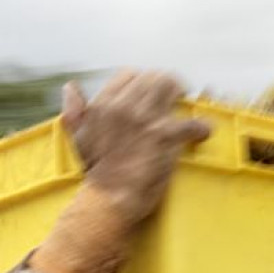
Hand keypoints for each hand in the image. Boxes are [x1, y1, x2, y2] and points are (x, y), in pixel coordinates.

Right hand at [61, 71, 210, 223]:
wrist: (109, 197)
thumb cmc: (93, 173)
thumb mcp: (77, 138)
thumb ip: (75, 112)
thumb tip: (70, 88)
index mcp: (103, 104)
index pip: (129, 75)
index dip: (143, 82)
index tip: (150, 93)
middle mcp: (124, 106)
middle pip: (154, 78)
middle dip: (167, 85)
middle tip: (176, 95)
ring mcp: (145, 119)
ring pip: (172, 88)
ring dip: (183, 97)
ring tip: (187, 108)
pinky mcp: (165, 136)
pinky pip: (191, 122)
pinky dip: (201, 128)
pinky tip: (203, 133)